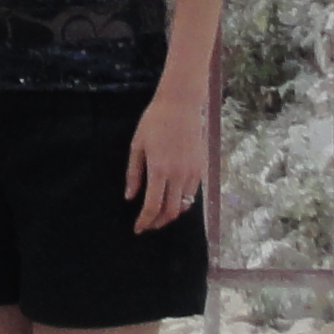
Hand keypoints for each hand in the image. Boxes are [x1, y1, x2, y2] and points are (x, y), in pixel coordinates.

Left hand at [125, 87, 209, 233]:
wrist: (181, 104)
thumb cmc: (155, 121)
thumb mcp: (137, 145)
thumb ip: (134, 173)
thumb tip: (130, 197)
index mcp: (159, 170)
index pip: (153, 206)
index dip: (145, 221)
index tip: (138, 228)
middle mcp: (179, 175)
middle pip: (171, 212)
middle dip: (158, 223)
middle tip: (147, 224)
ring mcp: (193, 173)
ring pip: (184, 205)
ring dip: (171, 214)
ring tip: (158, 214)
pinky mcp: (202, 168)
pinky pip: (193, 194)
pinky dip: (182, 202)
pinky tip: (172, 198)